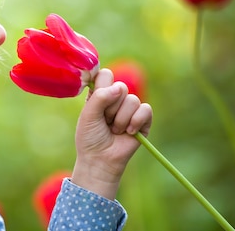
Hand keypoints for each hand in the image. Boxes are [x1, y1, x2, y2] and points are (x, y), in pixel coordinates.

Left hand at [71, 68, 152, 199]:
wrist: (100, 159)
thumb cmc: (90, 137)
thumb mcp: (88, 114)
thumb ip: (100, 97)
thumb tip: (119, 87)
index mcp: (100, 93)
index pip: (105, 74)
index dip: (102, 85)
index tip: (97, 100)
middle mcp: (116, 98)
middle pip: (121, 86)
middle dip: (111, 107)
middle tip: (105, 121)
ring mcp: (130, 108)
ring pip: (133, 100)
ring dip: (121, 119)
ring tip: (114, 130)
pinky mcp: (143, 119)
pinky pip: (145, 110)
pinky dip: (136, 122)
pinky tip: (128, 132)